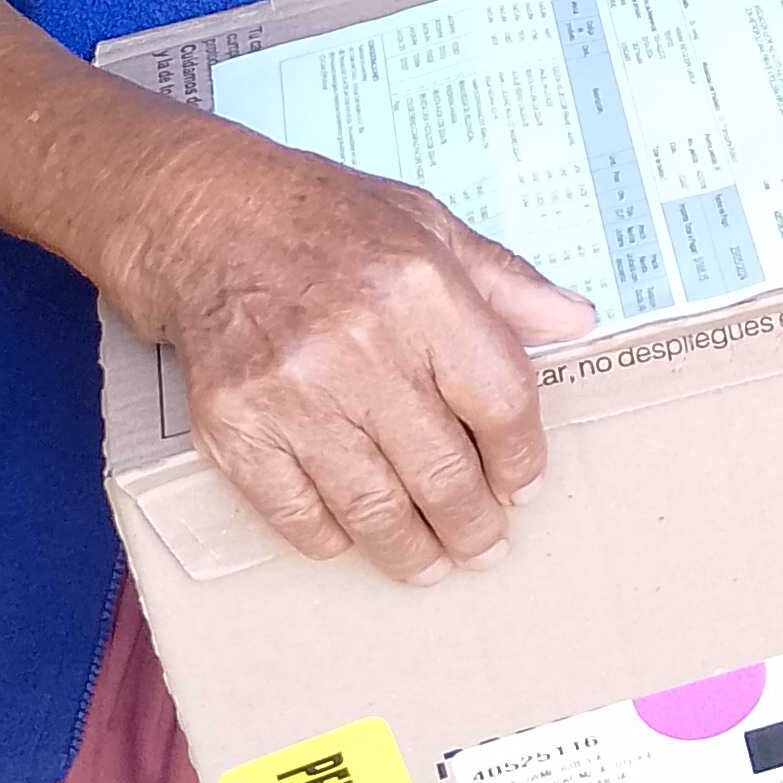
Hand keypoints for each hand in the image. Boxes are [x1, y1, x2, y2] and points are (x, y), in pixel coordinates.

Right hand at [117, 118, 593, 580]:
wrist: (206, 221)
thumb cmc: (327, 223)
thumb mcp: (429, 224)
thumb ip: (505, 280)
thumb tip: (575, 322)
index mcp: (421, 290)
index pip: (500, 404)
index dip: (521, 459)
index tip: (522, 484)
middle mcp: (359, 345)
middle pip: (442, 473)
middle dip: (474, 525)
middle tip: (484, 544)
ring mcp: (291, 393)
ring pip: (374, 510)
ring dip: (412, 550)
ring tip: (430, 561)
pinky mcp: (235, 428)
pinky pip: (299, 514)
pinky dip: (333, 537)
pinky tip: (353, 534)